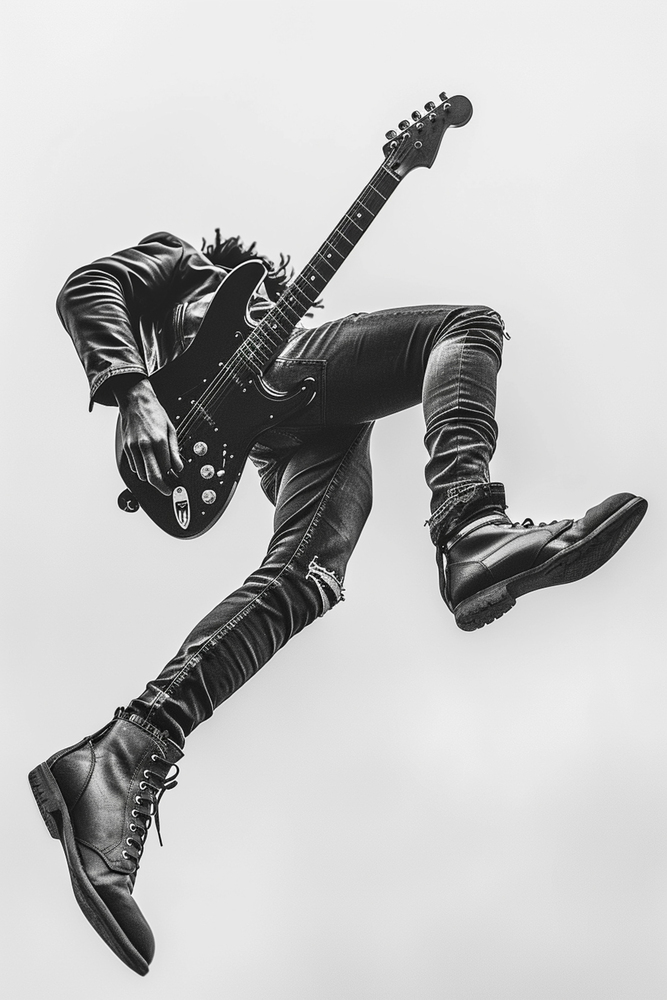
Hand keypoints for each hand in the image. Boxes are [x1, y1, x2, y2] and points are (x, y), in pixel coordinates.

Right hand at [114, 379, 182, 494]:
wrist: (134, 400)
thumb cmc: (154, 412)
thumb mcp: (171, 429)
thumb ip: (175, 451)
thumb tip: (179, 468)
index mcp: (158, 441)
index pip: (166, 468)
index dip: (171, 478)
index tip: (175, 482)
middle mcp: (144, 445)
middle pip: (152, 477)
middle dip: (161, 487)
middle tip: (167, 491)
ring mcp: (133, 447)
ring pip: (141, 474)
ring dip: (150, 477)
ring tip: (159, 474)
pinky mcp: (126, 448)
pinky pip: (134, 466)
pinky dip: (141, 469)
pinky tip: (148, 464)